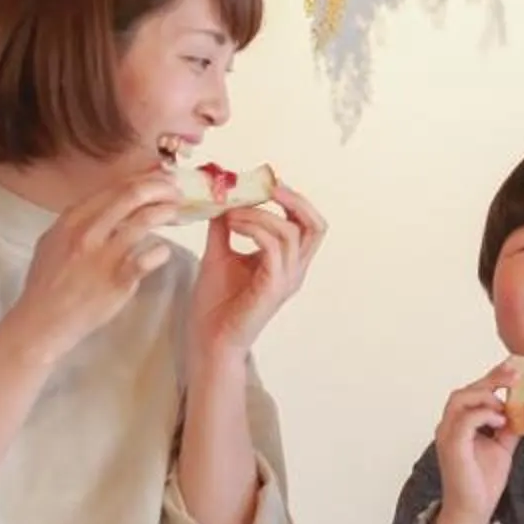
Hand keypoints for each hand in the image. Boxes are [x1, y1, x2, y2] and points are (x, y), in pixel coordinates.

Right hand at [10, 171, 180, 363]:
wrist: (41, 321)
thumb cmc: (47, 283)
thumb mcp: (54, 241)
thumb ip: (79, 221)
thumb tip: (109, 204)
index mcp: (72, 219)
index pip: (114, 186)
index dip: (143, 178)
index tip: (159, 178)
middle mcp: (87, 231)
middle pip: (132, 195)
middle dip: (160, 187)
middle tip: (176, 190)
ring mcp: (103, 255)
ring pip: (144, 219)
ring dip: (166, 211)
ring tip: (178, 212)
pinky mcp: (118, 280)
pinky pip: (149, 257)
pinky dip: (161, 251)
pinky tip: (163, 252)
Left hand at [188, 178, 326, 373]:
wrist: (208, 340)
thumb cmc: (216, 304)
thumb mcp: (219, 255)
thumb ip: (224, 228)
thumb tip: (220, 198)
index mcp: (288, 262)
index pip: (308, 223)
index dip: (292, 199)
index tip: (265, 182)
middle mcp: (294, 270)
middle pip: (315, 225)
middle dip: (293, 199)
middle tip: (266, 185)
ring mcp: (287, 280)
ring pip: (289, 231)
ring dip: (259, 213)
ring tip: (231, 212)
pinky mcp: (273, 288)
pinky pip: (274, 246)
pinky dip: (254, 228)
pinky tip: (231, 225)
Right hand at [430, 360, 519, 523]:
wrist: (473, 510)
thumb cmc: (482, 480)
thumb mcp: (502, 446)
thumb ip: (508, 426)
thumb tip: (523, 408)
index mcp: (459, 423)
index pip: (472, 391)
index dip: (491, 376)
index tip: (513, 366)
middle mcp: (449, 425)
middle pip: (465, 390)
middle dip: (491, 379)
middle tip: (516, 376)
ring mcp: (447, 434)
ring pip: (460, 399)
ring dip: (485, 395)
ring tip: (504, 406)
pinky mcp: (451, 446)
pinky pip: (464, 419)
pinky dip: (483, 414)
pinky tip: (499, 421)